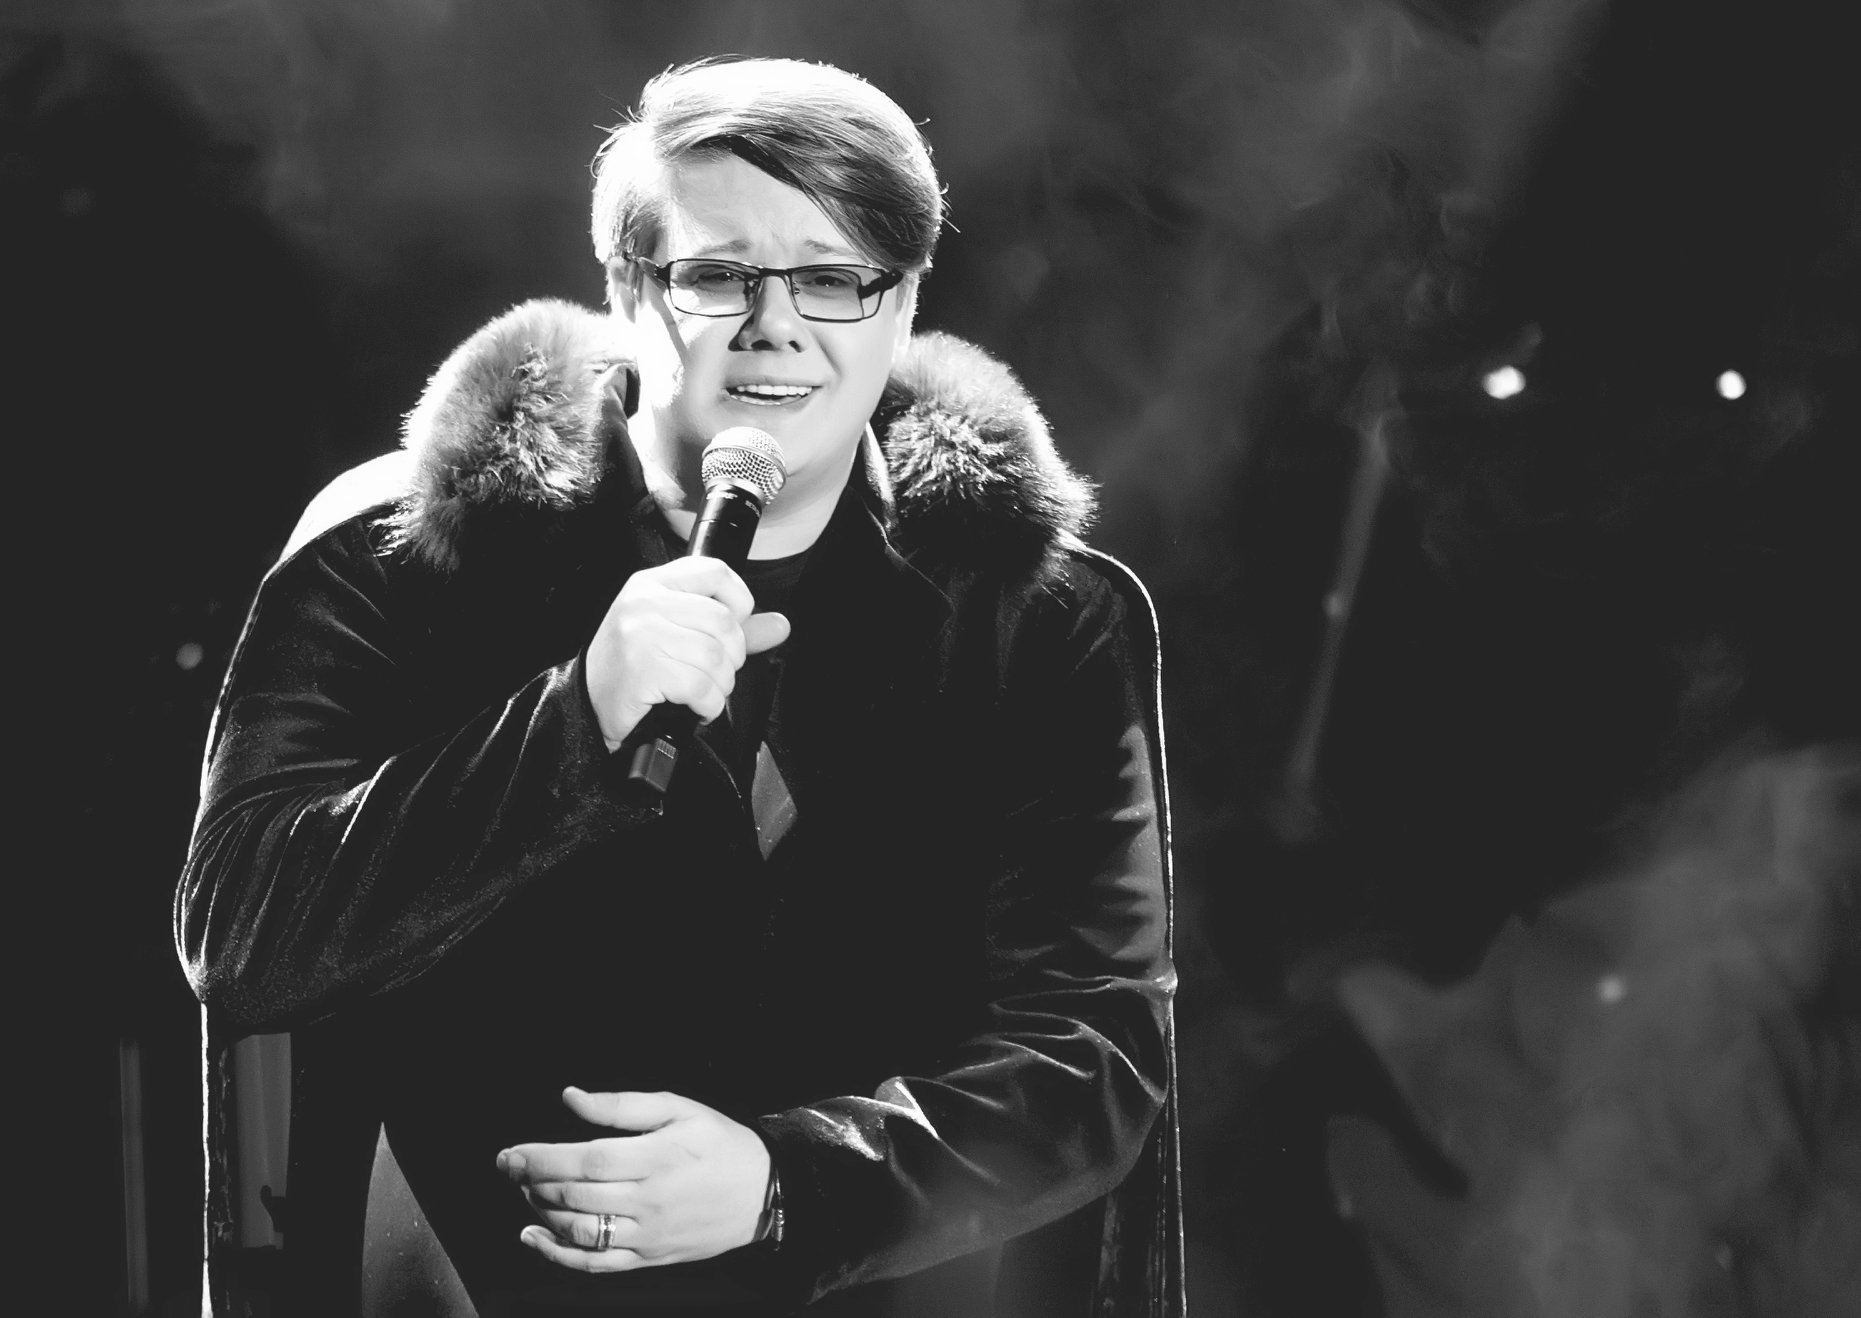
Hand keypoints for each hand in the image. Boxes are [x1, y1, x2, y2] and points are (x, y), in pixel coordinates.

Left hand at [497, 1087, 772, 1272]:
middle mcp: (649, 1200)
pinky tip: (534, 1238)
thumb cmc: (719, 1143)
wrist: (763, 1191)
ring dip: (542, 1212)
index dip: (541, 1157)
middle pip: (575, 1196)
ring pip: (579, 1230)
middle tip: (510, 1167)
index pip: (584, 1160)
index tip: (512, 1153)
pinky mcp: (648, 1257)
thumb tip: (571, 1098)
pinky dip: (558, 1254)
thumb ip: (621, 1105)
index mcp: (656, 1157)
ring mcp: (647, 1234)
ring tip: (528, 1191)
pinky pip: (595, 1263)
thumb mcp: (678, 1108)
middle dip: (532, 1181)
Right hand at [585, 558, 789, 750]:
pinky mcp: (642, 669)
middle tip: (715, 672)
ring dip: (720, 685)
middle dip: (732, 657)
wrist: (586, 704)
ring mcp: (641, 634)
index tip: (734, 627)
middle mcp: (646, 602)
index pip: (716, 571)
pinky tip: (696, 706)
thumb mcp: (677, 634)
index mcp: (654, 584)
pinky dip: (708, 704)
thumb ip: (731, 629)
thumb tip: (780, 625)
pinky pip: (700, 685)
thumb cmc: (632, 668)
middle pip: (724, 620)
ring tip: (703, 692)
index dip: (740, 600)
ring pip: (715, 656)